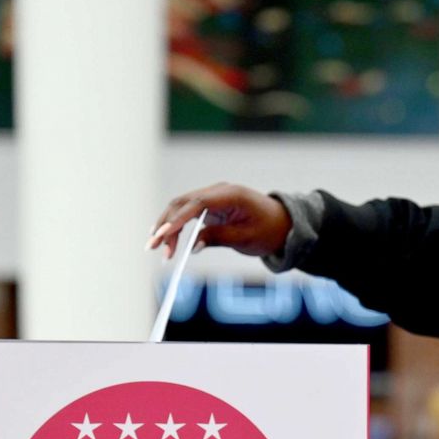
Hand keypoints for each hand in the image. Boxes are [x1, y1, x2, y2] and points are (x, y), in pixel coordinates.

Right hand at [147, 182, 291, 259]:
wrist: (284, 225)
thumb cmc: (270, 230)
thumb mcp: (247, 238)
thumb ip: (219, 238)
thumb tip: (193, 246)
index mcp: (231, 194)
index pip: (197, 204)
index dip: (177, 219)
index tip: (162, 235)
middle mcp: (219, 191)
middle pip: (183, 203)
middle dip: (166, 225)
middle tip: (154, 247)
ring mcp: (213, 197)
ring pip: (181, 207)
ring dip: (168, 226)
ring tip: (157, 248)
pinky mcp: (210, 206)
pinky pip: (187, 213)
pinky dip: (176, 225)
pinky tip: (164, 238)